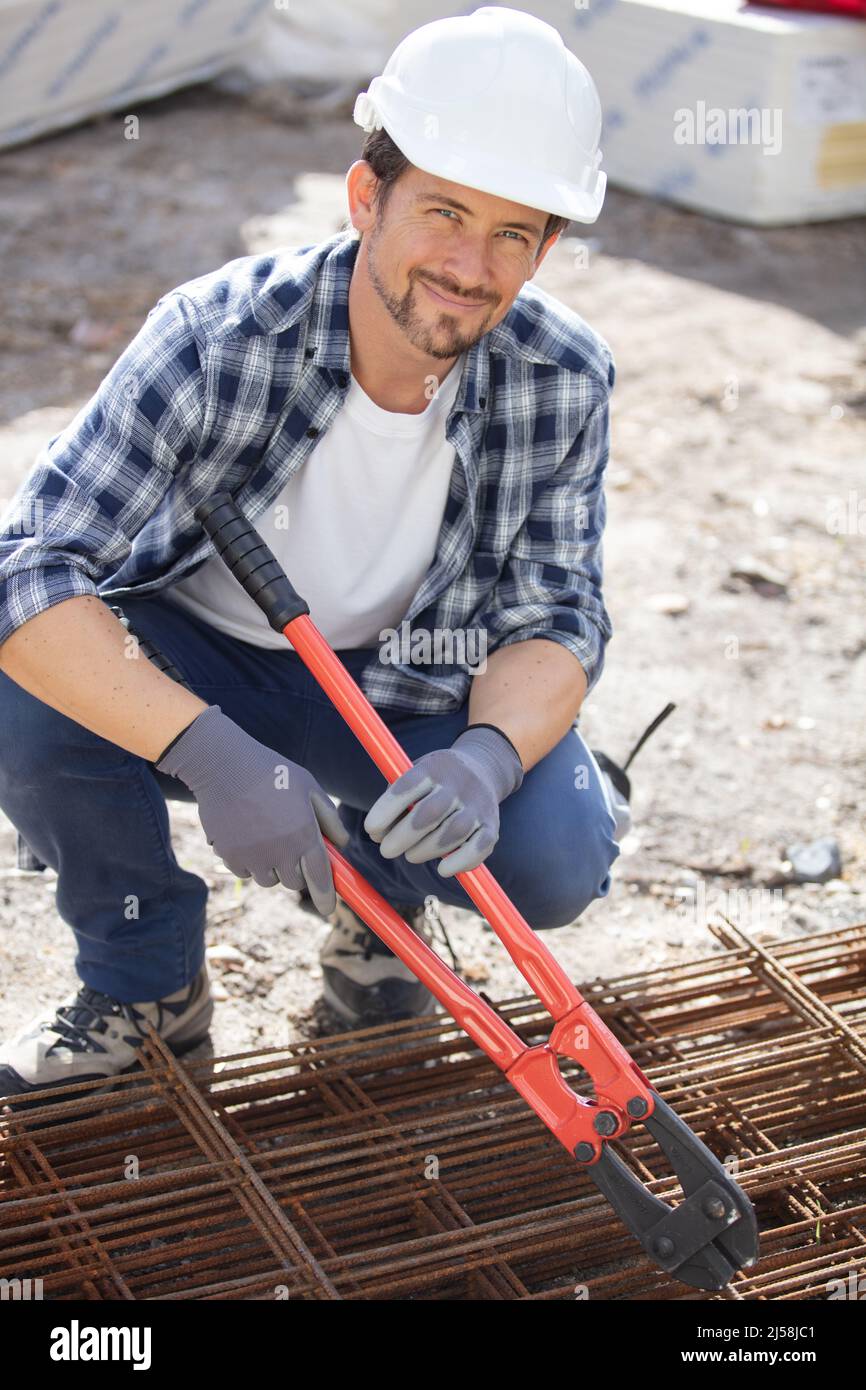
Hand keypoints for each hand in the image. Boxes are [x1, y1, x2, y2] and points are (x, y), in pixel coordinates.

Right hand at [156, 705, 349, 915]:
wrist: (224, 766)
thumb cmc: (272, 773)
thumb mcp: (309, 787)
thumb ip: (329, 818)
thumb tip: (342, 845)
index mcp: (304, 834)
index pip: (320, 877)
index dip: (326, 897)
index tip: (328, 909)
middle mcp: (279, 851)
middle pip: (294, 883)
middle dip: (297, 870)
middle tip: (291, 844)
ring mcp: (253, 856)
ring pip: (269, 880)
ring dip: (273, 867)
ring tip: (267, 836)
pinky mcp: (230, 856)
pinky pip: (245, 872)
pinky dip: (250, 863)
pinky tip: (247, 836)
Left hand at [363, 725, 523, 876]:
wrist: (483, 769)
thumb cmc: (435, 780)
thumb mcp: (415, 774)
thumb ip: (397, 800)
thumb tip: (377, 833)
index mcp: (434, 767)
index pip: (408, 786)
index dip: (387, 809)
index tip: (370, 829)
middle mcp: (458, 784)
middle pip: (430, 813)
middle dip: (403, 836)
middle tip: (386, 850)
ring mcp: (478, 805)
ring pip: (454, 832)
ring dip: (426, 850)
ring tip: (411, 855)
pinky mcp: (492, 826)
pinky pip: (479, 847)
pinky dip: (461, 861)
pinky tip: (443, 869)